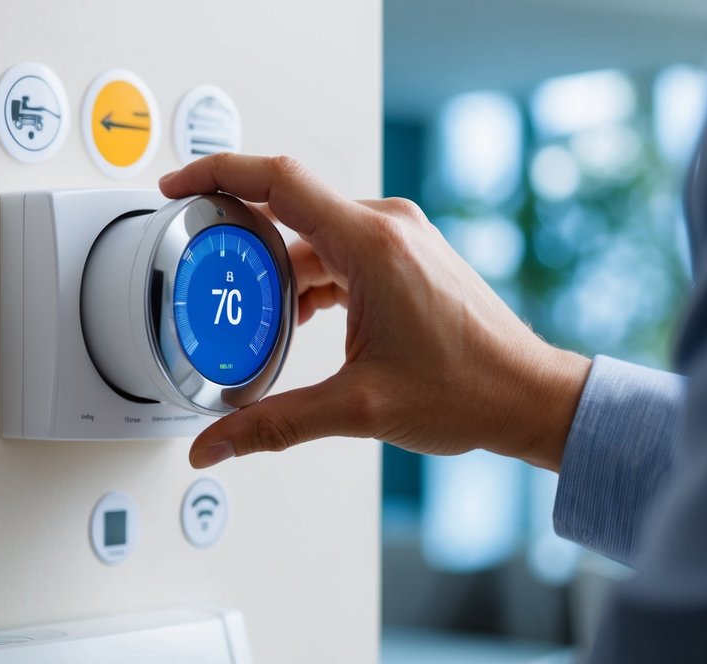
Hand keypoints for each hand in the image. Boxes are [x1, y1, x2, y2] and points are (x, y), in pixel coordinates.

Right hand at [158, 154, 590, 471]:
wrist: (528, 395)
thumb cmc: (469, 390)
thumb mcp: (357, 408)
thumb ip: (273, 425)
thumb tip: (214, 446)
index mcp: (372, 244)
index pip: (277, 181)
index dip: (217, 174)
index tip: (178, 184)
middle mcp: (387, 226)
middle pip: (289, 206)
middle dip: (238, 235)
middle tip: (200, 259)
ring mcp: (401, 238)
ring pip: (313, 235)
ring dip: (277, 268)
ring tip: (248, 309)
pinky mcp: (407, 256)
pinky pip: (339, 250)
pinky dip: (308, 277)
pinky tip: (295, 316)